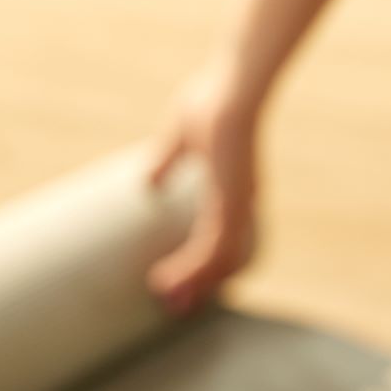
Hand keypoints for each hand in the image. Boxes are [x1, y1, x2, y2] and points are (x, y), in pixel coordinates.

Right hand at [144, 64, 260, 314]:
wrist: (235, 85)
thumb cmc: (212, 100)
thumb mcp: (181, 138)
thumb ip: (167, 161)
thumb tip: (148, 182)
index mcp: (234, 189)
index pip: (223, 239)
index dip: (203, 264)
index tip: (176, 281)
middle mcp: (242, 202)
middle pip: (226, 258)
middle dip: (199, 284)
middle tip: (172, 305)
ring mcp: (240, 202)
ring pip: (221, 260)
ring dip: (193, 282)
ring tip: (165, 296)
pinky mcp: (233, 199)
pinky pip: (216, 247)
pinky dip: (195, 268)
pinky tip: (172, 278)